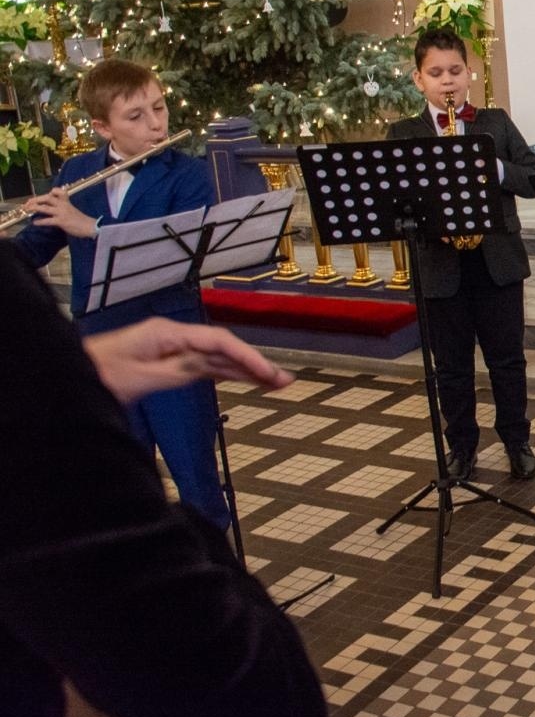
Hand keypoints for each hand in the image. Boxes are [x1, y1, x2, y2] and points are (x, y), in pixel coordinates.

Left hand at [24, 188, 97, 238]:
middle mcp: (63, 205)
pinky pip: (48, 220)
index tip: (45, 196)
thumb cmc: (82, 220)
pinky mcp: (61, 221)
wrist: (90, 226)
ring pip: (45, 208)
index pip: (58, 192)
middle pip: (47, 198)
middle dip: (36, 199)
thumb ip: (63, 208)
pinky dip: (40, 221)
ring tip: (27, 209)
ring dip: (34, 208)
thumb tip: (53, 209)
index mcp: (67, 202)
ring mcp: (62, 213)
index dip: (50, 192)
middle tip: (28, 203)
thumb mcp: (72, 210)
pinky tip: (35, 223)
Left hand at [83, 318, 293, 403]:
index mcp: (166, 334)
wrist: (68, 377)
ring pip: (216, 359)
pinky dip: (226, 374)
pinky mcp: (165, 364)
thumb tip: (211, 365)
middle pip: (222, 348)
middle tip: (284, 381)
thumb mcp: (138, 377)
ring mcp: (169, 350)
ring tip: (274, 383)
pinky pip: (203, 367)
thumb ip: (177, 370)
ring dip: (245, 370)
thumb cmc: (95, 375)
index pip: (217, 343)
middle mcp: (171, 338)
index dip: (246, 357)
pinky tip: (243, 378)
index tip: (267, 373)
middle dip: (254, 363)